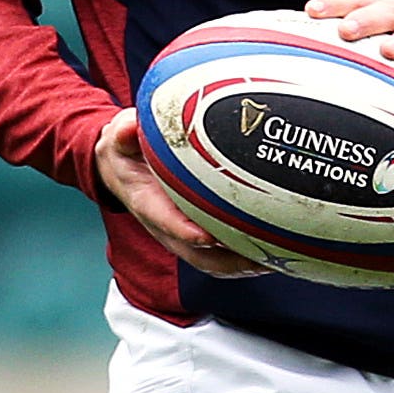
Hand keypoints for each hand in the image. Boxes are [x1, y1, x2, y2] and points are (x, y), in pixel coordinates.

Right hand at [93, 110, 267, 278]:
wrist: (120, 170)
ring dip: (240, 265)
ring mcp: (179, 235)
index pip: (165, 220)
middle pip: (195, 254)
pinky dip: (242, 259)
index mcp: (146, 201)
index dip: (186, 231)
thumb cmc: (125, 151)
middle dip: (227, 259)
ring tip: (273, 259)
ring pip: (210, 262)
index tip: (208, 236)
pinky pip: (217, 256)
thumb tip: (129, 128)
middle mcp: (164, 226)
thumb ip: (125, 132)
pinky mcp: (192, 235)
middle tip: (259, 254)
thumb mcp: (120, 135)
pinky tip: (270, 252)